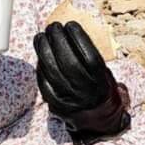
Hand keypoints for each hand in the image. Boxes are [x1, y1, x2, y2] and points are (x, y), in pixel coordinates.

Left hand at [34, 21, 130, 144]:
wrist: (100, 120)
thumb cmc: (100, 88)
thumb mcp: (105, 74)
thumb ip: (90, 57)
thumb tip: (70, 33)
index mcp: (102, 83)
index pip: (90, 57)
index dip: (79, 39)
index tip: (71, 24)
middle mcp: (87, 93)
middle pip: (69, 63)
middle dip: (58, 41)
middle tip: (53, 27)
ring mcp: (71, 101)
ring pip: (53, 72)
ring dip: (44, 51)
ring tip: (41, 36)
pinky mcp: (57, 106)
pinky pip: (44, 84)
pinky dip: (40, 67)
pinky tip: (40, 55)